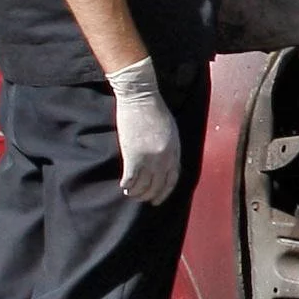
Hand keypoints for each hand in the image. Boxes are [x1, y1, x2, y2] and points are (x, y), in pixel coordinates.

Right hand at [106, 60, 181, 207]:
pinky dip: (127, 185)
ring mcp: (150, 158)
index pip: (173, 178)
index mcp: (175, 150)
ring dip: (137, 192)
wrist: (141, 98)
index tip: (158, 198)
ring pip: (144, 184)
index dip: (165, 190)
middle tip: (143, 200)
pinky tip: (123, 187)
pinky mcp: (134, 155)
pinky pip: (131, 178)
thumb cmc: (154, 110)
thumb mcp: (170, 130)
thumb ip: (169, 147)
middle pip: (158, 184)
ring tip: (131, 194)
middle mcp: (165, 158)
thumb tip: (165, 161)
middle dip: (151, 195)